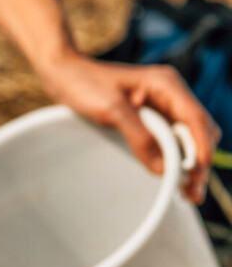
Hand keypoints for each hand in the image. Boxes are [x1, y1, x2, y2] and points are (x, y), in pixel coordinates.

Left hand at [39, 54, 219, 203]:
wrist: (64, 74)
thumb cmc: (85, 85)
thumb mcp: (112, 111)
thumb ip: (140, 137)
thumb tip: (163, 168)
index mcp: (166, 84)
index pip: (196, 119)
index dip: (202, 148)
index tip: (198, 174)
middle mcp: (170, 94)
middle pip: (199, 130)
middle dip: (199, 160)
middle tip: (192, 192)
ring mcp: (161, 105)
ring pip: (187, 137)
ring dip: (188, 162)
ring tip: (187, 192)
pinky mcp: (149, 116)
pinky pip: (170, 138)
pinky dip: (173, 157)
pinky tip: (171, 175)